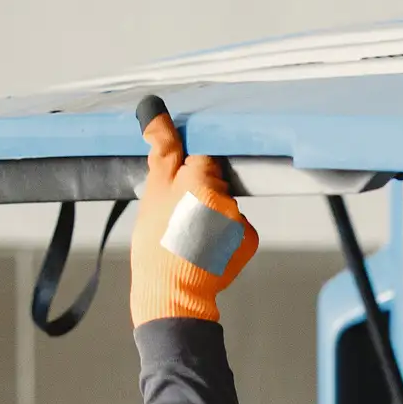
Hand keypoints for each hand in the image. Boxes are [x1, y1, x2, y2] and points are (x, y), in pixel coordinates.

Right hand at [128, 96, 258, 325]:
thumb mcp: (153, 192)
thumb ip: (161, 149)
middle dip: (200, 197)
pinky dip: (226, 236)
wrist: (171, 293)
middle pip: (216, 184)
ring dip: (212, 217)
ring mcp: (240, 220)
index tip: (176, 197)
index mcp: (201, 179)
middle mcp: (226, 196)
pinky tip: (207, 249)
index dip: (186, 179)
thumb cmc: (156, 245)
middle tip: (179, 221)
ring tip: (190, 239)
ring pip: (226, 206)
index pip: (201, 162)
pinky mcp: (249, 240)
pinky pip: (238, 228)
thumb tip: (154, 110)